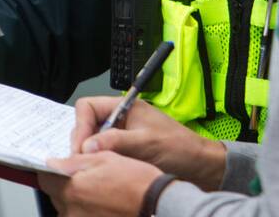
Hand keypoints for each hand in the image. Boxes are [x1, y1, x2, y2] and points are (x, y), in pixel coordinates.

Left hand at [39, 151, 161, 216]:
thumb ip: (75, 162)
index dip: (53, 171)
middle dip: (67, 187)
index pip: (45, 180)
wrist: (157, 206)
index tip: (62, 169)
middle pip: (56, 196)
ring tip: (100, 194)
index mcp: (72, 190)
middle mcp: (72, 212)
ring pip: (68, 210)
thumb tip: (53, 163)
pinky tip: (104, 206)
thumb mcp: (105, 159)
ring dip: (78, 202)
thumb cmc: (136, 182)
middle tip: (89, 179)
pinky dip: (88, 212)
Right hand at [70, 96, 225, 190]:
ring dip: (90, 154)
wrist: (197, 165)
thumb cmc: (179, 147)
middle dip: (82, 142)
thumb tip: (87, 145)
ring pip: (92, 142)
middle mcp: (120, 119)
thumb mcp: (146, 142)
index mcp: (124, 106)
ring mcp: (121, 136)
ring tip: (94, 168)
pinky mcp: (123, 151)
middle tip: (83, 161)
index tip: (81, 147)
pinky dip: (99, 162)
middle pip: (86, 125)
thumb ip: (116, 141)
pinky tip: (103, 172)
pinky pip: (102, 154)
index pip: (88, 107)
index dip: (81, 125)